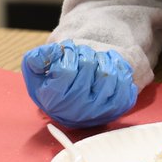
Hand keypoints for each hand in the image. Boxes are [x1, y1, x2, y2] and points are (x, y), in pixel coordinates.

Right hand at [21, 40, 136, 128]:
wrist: (78, 93)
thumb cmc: (56, 78)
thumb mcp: (36, 69)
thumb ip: (36, 59)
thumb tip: (53, 52)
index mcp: (54, 101)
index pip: (66, 69)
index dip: (68, 53)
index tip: (69, 51)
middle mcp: (77, 110)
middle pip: (88, 66)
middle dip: (85, 53)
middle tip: (84, 54)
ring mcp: (100, 110)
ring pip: (107, 73)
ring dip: (102, 58)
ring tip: (96, 59)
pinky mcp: (119, 106)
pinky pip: (125, 81)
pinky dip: (119, 66)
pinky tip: (110, 65)